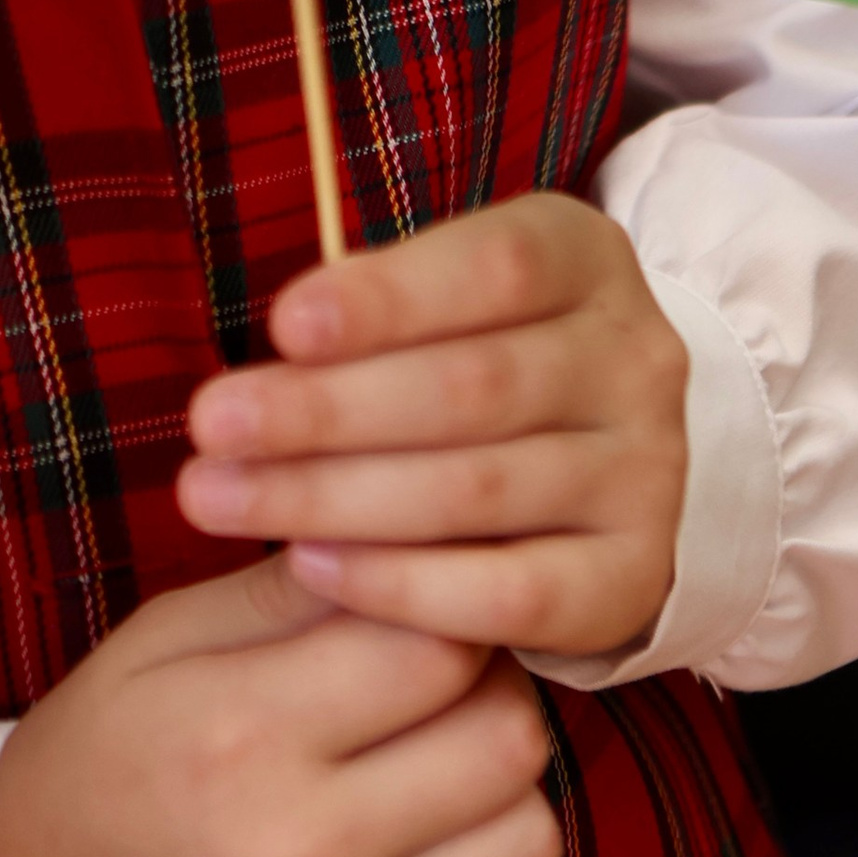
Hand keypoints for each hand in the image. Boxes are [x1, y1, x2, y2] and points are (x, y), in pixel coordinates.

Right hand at [0, 550, 559, 856]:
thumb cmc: (89, 784)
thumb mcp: (152, 654)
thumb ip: (278, 589)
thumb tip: (385, 523)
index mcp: (241, 734)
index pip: (435, 641)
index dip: (445, 602)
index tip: (418, 599)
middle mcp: (303, 851)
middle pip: (506, 735)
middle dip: (489, 686)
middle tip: (438, 680)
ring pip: (530, 838)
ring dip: (500, 791)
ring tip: (436, 771)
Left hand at [178, 194, 689, 661]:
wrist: (610, 456)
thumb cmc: (485, 350)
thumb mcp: (454, 292)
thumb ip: (383, 304)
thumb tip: (284, 343)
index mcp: (586, 258)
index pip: (496, 267)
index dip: (388, 297)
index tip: (280, 324)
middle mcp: (636, 361)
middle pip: (473, 387)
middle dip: (325, 410)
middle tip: (210, 426)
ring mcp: (648, 474)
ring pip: (479, 492)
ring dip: (333, 498)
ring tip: (222, 497)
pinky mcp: (633, 578)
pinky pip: (513, 597)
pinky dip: (403, 587)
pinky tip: (311, 568)